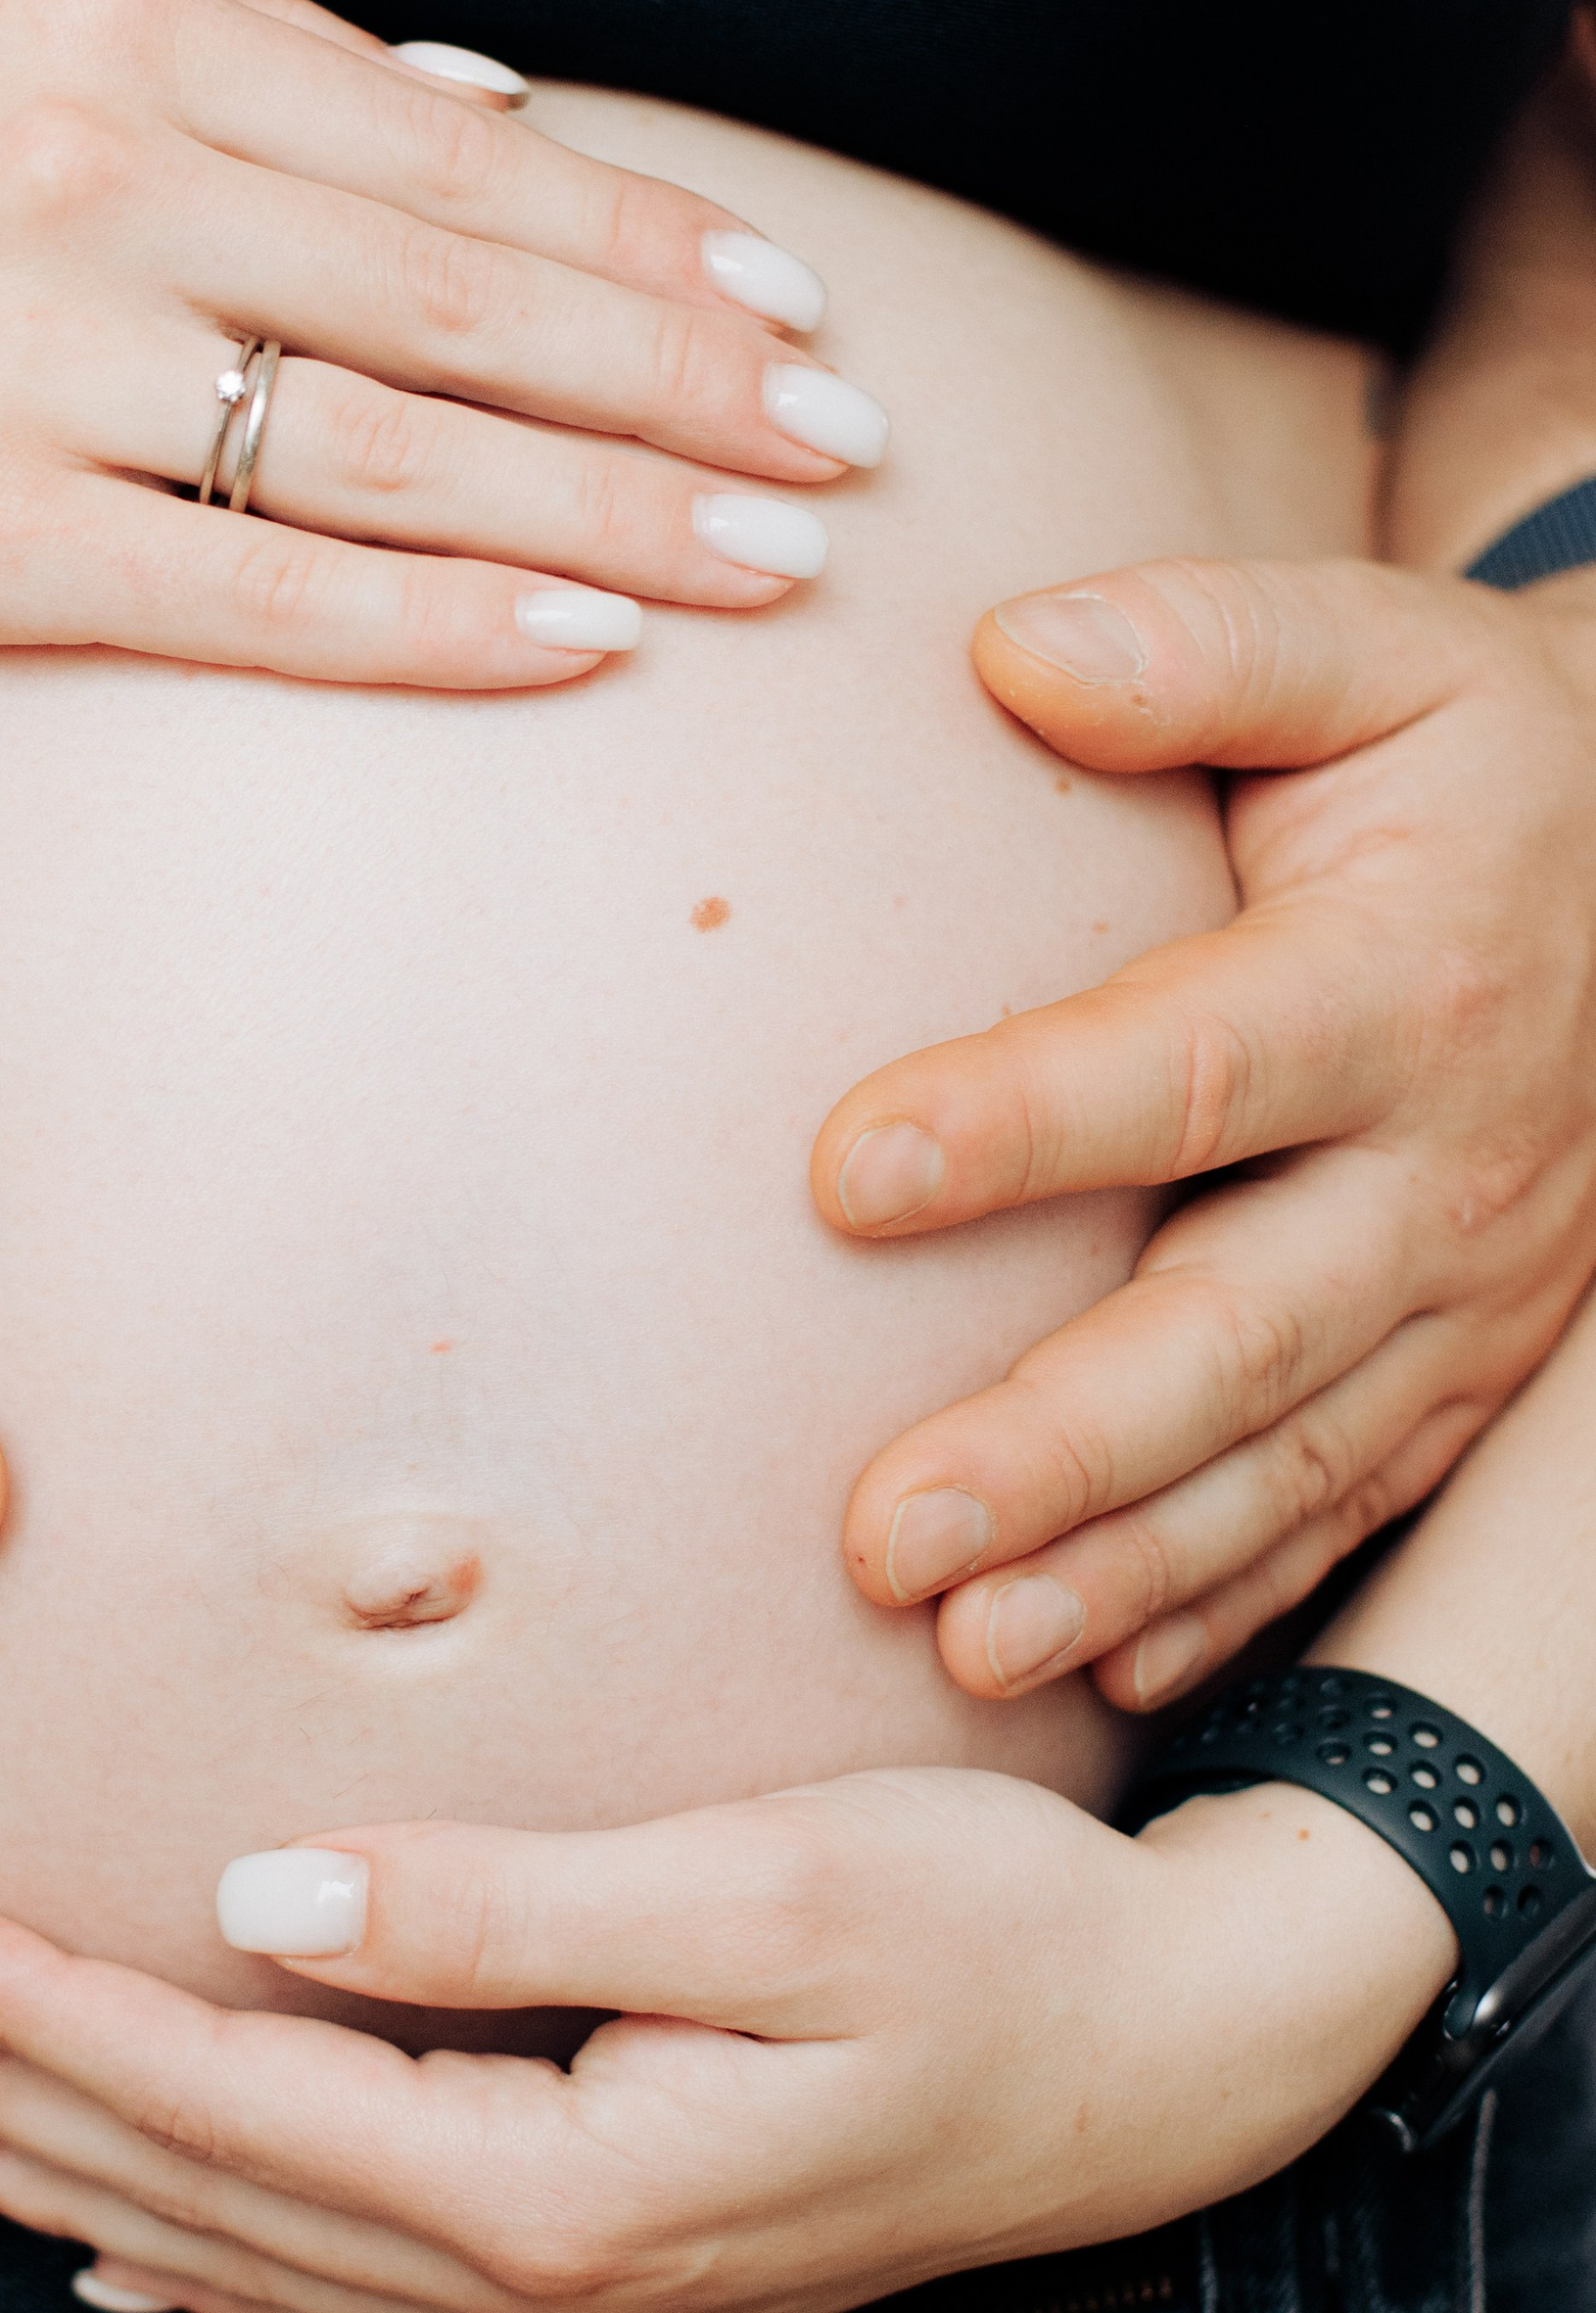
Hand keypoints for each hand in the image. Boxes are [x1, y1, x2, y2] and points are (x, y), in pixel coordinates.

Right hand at [0, 0, 873, 684]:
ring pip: (398, 443)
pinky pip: (263, 592)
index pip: (454, 145)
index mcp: (115, 29)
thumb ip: (229, 67)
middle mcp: (91, 167)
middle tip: (850, 451)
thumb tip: (480, 91)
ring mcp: (30, 354)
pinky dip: (444, 616)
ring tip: (777, 562)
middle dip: (691, 379)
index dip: (650, 235)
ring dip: (617, 508)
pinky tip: (586, 647)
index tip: (798, 307)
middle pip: (467, 290)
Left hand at [0, 1776, 1452, 2312]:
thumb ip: (503, 1910)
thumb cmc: (994, 1933)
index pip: (226, 2101)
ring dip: (60, 2174)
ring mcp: (578, 2306)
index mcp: (565, 2187)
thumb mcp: (771, 1882)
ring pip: (246, 2252)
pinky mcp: (613, 2276)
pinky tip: (106, 2239)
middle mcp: (547, 2285)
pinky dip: (195, 2255)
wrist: (1177, 2057)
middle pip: (199, 2195)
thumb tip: (255, 1901)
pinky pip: (342, 2289)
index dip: (39, 2013)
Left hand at [808, 557, 1595, 1707]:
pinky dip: (1225, 1602)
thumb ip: (1205, 643)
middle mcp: (1448, 1167)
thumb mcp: (1373, 649)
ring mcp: (1468, 1299)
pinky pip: (1343, 1510)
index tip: (844, 1170)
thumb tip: (1011, 653)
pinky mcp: (1461, 1375)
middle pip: (1241, 1326)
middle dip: (1063, 1445)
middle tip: (882, 1531)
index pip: (1194, 1063)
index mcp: (1406, 980)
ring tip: (960, 1643)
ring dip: (1123, 1564)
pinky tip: (1096, 1669)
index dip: (1025, 1119)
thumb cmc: (1458, 752)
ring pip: (1288, 1460)